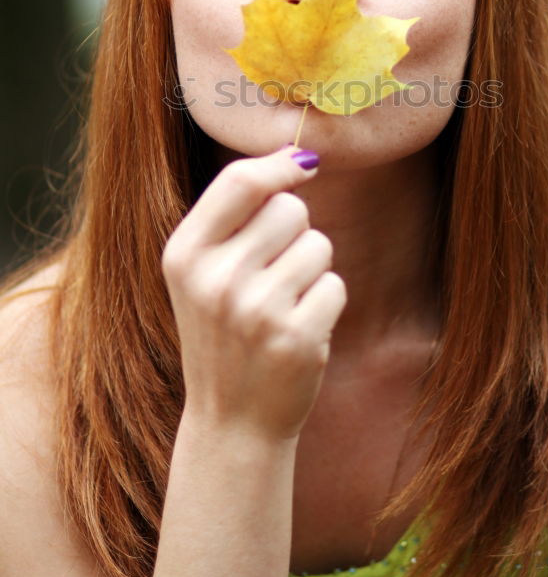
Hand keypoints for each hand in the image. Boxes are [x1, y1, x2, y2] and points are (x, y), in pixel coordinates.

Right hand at [162, 147, 346, 439]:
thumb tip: (300, 155)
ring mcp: (255, 310)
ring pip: (318, 245)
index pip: (240, 180)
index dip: (280, 165)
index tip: (305, 164)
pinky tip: (300, 329)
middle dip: (295, 230)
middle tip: (274, 273)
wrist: (231, 421)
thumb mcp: (202, 272)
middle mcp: (215, 279)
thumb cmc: (223, 331)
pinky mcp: (295, 337)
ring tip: (283, 305)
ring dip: (312, 269)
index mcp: (184, 254)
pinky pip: (335, 285)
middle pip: (290, 208)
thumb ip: (237, 213)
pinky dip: (326, 302)